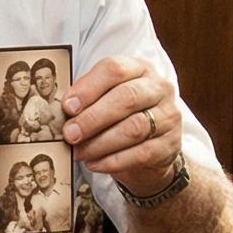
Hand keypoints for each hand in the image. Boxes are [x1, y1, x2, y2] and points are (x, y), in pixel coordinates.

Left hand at [63, 55, 181, 197]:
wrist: (151, 149)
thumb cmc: (121, 118)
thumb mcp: (106, 99)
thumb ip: (87, 99)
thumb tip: (62, 111)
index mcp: (139, 69)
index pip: (114, 69)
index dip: (88, 88)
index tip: (67, 107)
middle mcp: (159, 88)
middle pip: (126, 97)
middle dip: (92, 118)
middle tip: (70, 134)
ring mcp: (168, 116)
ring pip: (134, 128)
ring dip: (100, 142)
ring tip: (79, 152)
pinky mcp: (170, 145)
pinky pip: (141, 153)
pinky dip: (113, 161)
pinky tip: (94, 163)